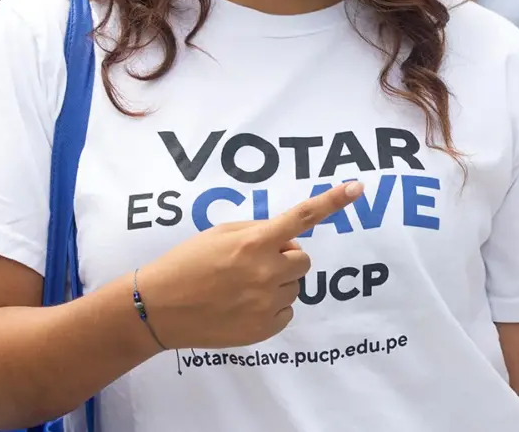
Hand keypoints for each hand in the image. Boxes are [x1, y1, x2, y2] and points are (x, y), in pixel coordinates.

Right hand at [134, 181, 364, 349]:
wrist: (160, 307)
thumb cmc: (186, 263)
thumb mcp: (219, 234)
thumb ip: (256, 232)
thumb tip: (286, 240)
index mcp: (255, 242)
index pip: (302, 217)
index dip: (333, 202)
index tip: (358, 188)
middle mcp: (266, 272)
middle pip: (302, 260)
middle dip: (285, 258)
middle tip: (254, 262)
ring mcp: (266, 303)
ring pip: (293, 286)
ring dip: (276, 283)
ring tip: (240, 286)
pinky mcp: (264, 328)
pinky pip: (286, 312)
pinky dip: (271, 308)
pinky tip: (242, 306)